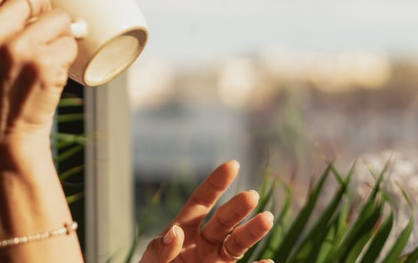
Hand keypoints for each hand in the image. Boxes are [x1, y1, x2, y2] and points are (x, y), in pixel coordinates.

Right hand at [0, 0, 77, 145]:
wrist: (2, 136)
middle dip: (42, 9)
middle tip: (36, 33)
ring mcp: (17, 48)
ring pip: (58, 15)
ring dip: (59, 32)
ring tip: (43, 53)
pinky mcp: (44, 64)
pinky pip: (70, 40)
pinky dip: (68, 53)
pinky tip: (52, 69)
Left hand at [139, 161, 273, 262]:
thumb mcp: (150, 262)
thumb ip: (160, 250)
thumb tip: (175, 232)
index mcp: (184, 230)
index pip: (202, 201)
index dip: (216, 183)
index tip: (232, 165)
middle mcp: (204, 243)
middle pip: (224, 221)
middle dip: (237, 208)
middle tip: (251, 195)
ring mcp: (216, 261)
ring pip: (238, 243)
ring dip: (253, 231)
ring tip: (267, 219)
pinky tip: (268, 262)